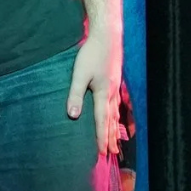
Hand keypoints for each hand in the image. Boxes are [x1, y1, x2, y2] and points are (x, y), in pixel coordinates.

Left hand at [67, 26, 122, 155]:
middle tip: (112, 154)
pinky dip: (117, 114)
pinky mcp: (115, 80)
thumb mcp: (79, 74)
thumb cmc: (91, 54)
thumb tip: (73, 116)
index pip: (102, 121)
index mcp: (103, 94)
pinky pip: (117, 104)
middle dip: (111, 137)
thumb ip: (75, 95)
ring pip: (116, 113)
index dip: (101, 137)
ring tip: (117, 141)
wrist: (107, 37)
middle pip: (112, 120)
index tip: (102, 152)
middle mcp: (112, 93)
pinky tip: (116, 116)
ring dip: (116, 128)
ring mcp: (115, 87)